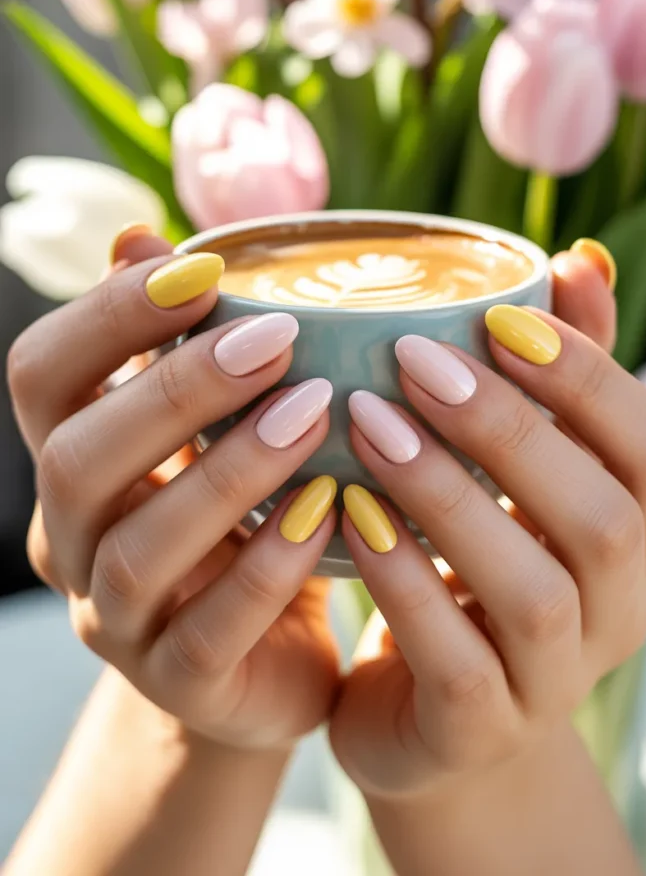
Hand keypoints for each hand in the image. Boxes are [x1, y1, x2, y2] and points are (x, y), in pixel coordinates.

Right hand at [8, 231, 338, 750]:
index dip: (108, 315)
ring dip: (228, 472)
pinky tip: (329, 512)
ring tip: (313, 412)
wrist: (263, 661)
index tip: (203, 269)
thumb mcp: (210, 433)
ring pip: (137, 550)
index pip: (41, 375)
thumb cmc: (243, 521)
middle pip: (77, 459)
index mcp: (75, 460)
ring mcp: (116, 621)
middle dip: (176, 390)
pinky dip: (268, 567)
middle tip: (277, 339)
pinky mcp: (179, 682)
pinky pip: (209, 630)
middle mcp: (73, 539)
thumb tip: (141, 238)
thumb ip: (177, 346)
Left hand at [330, 246, 645, 799]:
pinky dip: (404, 581)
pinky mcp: (480, 730)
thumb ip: (550, 379)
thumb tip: (577, 258)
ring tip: (371, 425)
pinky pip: (456, 660)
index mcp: (635, 535)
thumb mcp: (517, 476)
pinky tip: (349, 516)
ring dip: (449, 497)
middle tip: (414, 361)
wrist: (430, 714)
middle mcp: (617, 610)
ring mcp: (555, 681)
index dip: (590, 379)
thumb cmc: (471, 566)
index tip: (500, 320)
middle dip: (509, 429)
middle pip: (601, 518)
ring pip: (532, 590)